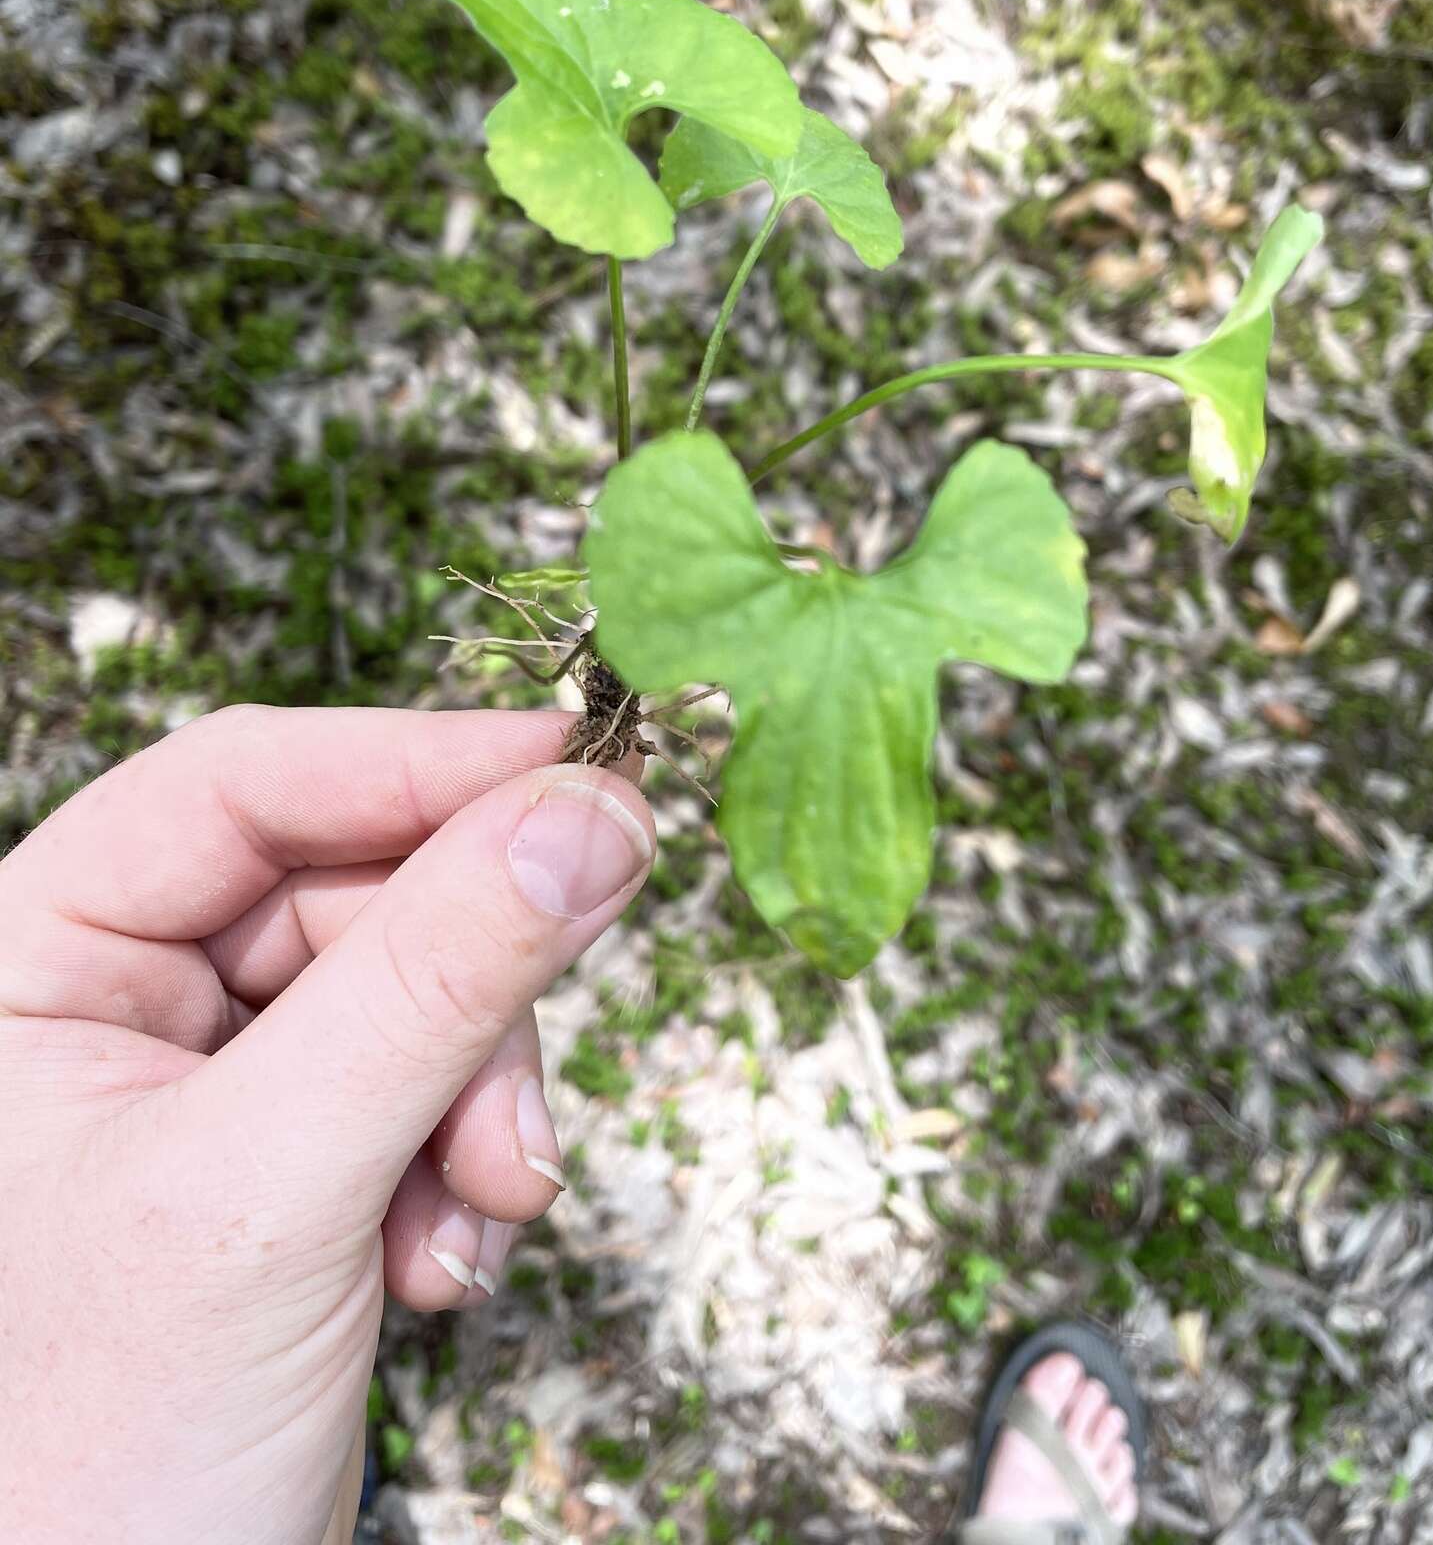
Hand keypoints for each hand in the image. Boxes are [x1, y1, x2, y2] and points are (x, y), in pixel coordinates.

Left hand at [0, 704, 653, 1544]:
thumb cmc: (95, 1458)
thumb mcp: (273, 1188)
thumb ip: (436, 983)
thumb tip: (587, 815)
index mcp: (34, 961)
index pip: (243, 782)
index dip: (415, 764)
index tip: (578, 770)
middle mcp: (117, 998)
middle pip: (358, 885)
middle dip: (467, 996)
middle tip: (526, 1094)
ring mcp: (212, 1079)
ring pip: (419, 983)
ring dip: (478, 1098)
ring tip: (476, 1217)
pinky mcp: (298, 1156)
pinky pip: (432, 1080)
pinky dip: (467, 1162)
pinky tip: (441, 1263)